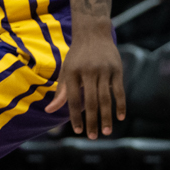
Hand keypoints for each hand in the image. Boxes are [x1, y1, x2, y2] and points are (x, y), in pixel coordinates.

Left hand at [45, 25, 123, 139]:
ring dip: (106, 117)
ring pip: (105, 98)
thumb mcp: (66, 71)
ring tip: (106, 132)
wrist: (93, 32)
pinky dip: (120, 105)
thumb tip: (49, 111)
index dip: (74, 116)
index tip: (78, 131)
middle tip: (93, 137)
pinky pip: (119, 90)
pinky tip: (120, 117)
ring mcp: (103, 70)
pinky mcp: (116, 69)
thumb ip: (61, 92)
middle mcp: (87, 72)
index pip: (72, 99)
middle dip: (91, 121)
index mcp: (72, 73)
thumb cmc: (77, 56)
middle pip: (90, 102)